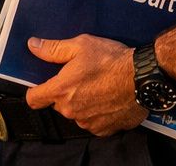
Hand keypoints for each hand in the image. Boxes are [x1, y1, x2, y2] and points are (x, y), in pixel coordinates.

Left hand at [25, 33, 146, 136]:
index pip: (34, 99)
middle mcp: (72, 110)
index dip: (35, 92)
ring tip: (97, 87)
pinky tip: (107, 98)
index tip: (40, 87)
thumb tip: (33, 45)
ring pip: (76, 113)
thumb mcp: (80, 45)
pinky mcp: (104, 129)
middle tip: (80, 78)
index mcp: (62, 90)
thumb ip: (53, 49)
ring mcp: (88, 122)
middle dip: (65, 93)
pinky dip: (97, 113)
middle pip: (58, 104)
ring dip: (81, 103)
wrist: (143, 77)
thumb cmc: (111, 59)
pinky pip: (93, 122)